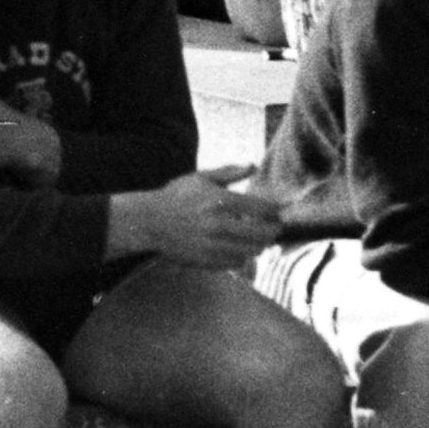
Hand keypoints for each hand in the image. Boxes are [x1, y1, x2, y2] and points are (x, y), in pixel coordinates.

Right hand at [110, 167, 283, 270]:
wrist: (149, 221)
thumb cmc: (177, 196)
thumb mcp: (200, 178)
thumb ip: (229, 173)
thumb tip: (253, 165)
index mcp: (220, 201)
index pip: (261, 209)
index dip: (275, 211)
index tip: (278, 212)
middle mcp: (219, 224)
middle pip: (262, 233)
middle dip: (272, 231)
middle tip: (275, 228)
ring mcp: (214, 244)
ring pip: (252, 250)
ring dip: (259, 245)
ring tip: (258, 240)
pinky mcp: (208, 260)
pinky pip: (237, 262)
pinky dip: (242, 256)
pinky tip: (238, 248)